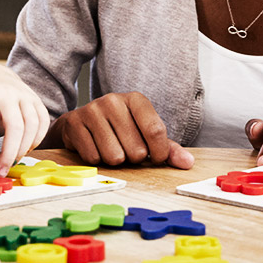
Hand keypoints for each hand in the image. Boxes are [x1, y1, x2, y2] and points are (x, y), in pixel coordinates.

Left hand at [0, 61, 50, 174]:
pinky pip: (43, 121)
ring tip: (12, 162)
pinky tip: (25, 149)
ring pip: (32, 125)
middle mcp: (8, 94)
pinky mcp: (36, 99)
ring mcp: (25, 95)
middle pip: (15, 127)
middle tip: (1, 172)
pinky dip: (37, 139)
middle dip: (10, 154)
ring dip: (24, 149)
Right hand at [52, 92, 194, 168]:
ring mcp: (92, 110)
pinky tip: (95, 147)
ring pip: (114, 156)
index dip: (159, 153)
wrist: (79, 123)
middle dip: (133, 158)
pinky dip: (96, 160)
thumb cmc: (118, 130)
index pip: (156, 131)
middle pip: (136, 149)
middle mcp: (114, 100)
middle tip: (126, 149)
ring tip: (110, 148)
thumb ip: (168, 148)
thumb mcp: (144, 134)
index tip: (155, 158)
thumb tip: (188, 162)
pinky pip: (93, 158)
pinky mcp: (74, 124)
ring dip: (114, 160)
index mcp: (136, 99)